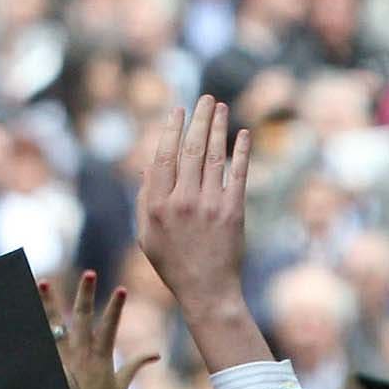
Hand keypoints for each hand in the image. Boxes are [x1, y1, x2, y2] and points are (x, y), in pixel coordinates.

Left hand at [45, 266, 157, 388]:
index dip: (116, 307)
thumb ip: (136, 365)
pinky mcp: (52, 361)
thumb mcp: (120, 385)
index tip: (122, 289)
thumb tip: (156, 353)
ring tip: (41, 282)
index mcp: (101, 355)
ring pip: (56, 323)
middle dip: (86, 294)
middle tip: (89, 274)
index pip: (111, 326)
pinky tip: (24, 308)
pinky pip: (42, 339)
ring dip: (49, 302)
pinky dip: (34, 324)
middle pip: (84, 317)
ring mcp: (64, 355)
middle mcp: (82, 351)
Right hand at [135, 98, 258, 367]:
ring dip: (217, 127)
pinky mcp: (233, 211)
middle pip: (189, 149)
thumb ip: (145, 199)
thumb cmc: (173, 263)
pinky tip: (243, 133)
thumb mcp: (146, 235)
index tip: (177, 110)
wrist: (207, 291)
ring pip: (212, 156)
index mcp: (157, 205)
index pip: (163, 157)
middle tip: (204, 98)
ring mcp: (209, 205)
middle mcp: (181, 201)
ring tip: (219, 106)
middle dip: (197, 119)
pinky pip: (238, 174)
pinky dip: (241, 151)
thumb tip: (149, 165)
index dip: (170, 130)